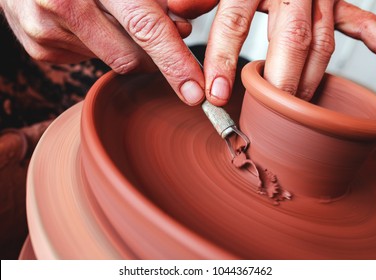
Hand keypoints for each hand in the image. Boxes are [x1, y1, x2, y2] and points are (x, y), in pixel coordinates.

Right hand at [0, 0, 205, 105]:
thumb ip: (159, 0)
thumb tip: (183, 30)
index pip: (145, 27)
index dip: (174, 61)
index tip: (194, 90)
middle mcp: (65, 3)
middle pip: (131, 57)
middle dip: (154, 54)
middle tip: (162, 34)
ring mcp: (47, 29)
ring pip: (113, 60)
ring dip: (124, 44)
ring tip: (111, 14)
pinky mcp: (41, 48)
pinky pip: (89, 61)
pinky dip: (100, 46)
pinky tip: (88, 23)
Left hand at [170, 0, 375, 103]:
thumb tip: (178, 13)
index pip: (235, 21)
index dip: (224, 60)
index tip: (214, 94)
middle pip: (291, 41)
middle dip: (278, 84)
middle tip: (265, 115)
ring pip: (322, 43)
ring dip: (308, 81)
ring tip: (294, 111)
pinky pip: (363, 23)